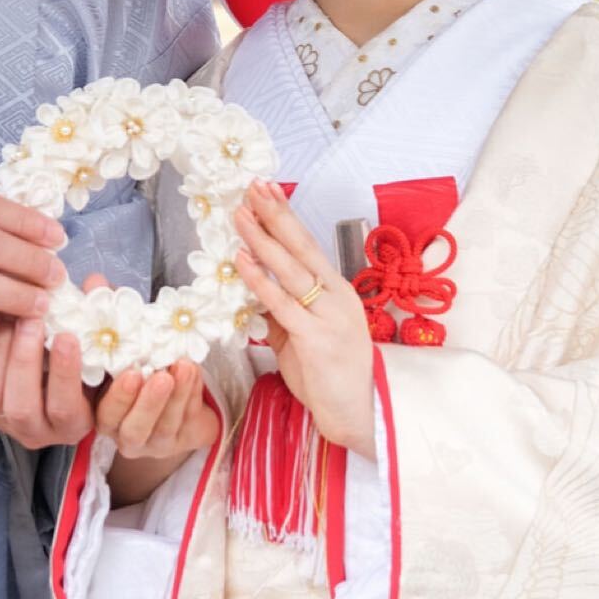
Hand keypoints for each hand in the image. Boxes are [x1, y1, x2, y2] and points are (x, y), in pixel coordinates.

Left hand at [0, 275, 107, 449]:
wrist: (60, 378)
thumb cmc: (89, 362)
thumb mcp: (102, 348)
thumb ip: (101, 319)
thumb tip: (94, 283)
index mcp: (73, 425)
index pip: (64, 408)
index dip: (64, 373)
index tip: (66, 336)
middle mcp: (37, 432)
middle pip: (22, 407)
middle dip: (25, 361)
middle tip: (33, 318)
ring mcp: (4, 421)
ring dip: (0, 350)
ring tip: (12, 314)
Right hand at [95, 361, 217, 459]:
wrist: (173, 397)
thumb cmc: (140, 378)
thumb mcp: (125, 371)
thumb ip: (121, 363)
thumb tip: (123, 340)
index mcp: (109, 421)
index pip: (108, 415)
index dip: (119, 397)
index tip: (132, 374)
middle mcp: (130, 439)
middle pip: (136, 430)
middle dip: (150, 404)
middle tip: (163, 377)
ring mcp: (159, 444)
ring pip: (168, 426)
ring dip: (179, 395)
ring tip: (185, 367)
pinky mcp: (186, 441)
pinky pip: (191, 420)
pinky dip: (194, 394)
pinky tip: (195, 372)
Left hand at [233, 180, 375, 459]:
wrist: (356, 413)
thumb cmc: (329, 378)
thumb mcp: (301, 338)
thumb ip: (281, 315)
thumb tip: (256, 295)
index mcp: (336, 293)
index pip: (308, 247)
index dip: (286, 219)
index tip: (267, 193)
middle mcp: (336, 297)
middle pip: (302, 247)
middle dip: (276, 214)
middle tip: (254, 186)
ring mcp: (328, 316)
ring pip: (291, 268)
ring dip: (263, 239)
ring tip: (241, 214)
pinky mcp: (316, 338)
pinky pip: (282, 303)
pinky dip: (260, 279)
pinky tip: (242, 260)